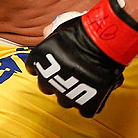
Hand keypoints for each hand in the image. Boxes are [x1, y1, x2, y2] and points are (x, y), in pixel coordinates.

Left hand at [25, 0, 137, 117]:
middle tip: (70, 73)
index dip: (46, 66)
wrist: (104, 41)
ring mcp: (66, 95)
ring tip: (83, 83)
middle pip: (47, 88)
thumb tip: (46, 33)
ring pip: (64, 101)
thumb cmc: (84, 30)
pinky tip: (95, 95)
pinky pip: (85, 111)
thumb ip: (50, 32)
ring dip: (72, 94)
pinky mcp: (85, 104)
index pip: (34, 68)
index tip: (55, 63)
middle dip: (56, 82)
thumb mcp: (60, 26)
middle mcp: (48, 81)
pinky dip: (90, 104)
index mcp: (39, 62)